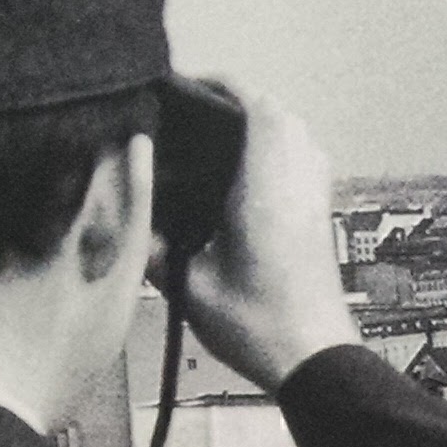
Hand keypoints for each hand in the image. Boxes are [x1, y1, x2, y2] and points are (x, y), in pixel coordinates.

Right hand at [172, 88, 355, 393]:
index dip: (212, 85)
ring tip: (212, 143)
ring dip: (257, 129)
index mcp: (265, 179)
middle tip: (189, 116)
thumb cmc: (260, 323)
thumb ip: (153, 243)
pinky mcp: (321, 214)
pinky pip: (301, 161)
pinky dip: (274, 155)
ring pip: (291, 134)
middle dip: (231, 105)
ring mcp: (316, 193)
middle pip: (271, 110)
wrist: (314, 361)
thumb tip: (124, 214)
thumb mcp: (189, 283)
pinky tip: (240, 180)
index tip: (180, 88)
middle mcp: (298, 175)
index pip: (247, 99)